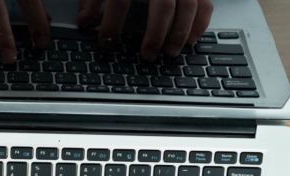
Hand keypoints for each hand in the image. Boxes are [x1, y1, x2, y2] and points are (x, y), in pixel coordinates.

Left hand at [77, 0, 213, 59]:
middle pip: (163, 6)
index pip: (120, 0)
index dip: (111, 25)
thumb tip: (85, 21)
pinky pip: (205, 3)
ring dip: (180, 33)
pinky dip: (200, 23)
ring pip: (188, 6)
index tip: (105, 44)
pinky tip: (190, 40)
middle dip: (155, 35)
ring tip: (169, 53)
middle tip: (147, 56)